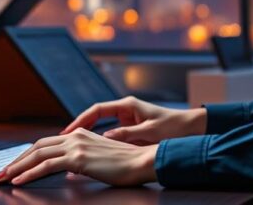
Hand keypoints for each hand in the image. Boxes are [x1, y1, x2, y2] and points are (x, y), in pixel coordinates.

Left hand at [0, 128, 157, 185]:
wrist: (143, 162)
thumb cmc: (127, 164)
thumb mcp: (100, 160)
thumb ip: (82, 162)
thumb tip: (70, 171)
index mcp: (80, 134)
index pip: (47, 143)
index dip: (28, 154)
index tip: (15, 166)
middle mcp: (75, 136)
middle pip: (37, 146)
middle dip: (17, 160)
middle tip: (2, 172)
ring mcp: (76, 145)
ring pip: (37, 154)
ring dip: (17, 167)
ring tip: (4, 177)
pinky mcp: (78, 158)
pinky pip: (46, 166)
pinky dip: (29, 173)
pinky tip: (19, 181)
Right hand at [61, 96, 205, 144]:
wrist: (189, 128)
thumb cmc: (172, 127)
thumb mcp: (149, 131)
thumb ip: (127, 134)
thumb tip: (104, 137)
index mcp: (128, 105)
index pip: (97, 109)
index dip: (81, 119)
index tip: (69, 130)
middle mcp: (125, 109)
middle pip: (95, 115)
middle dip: (79, 125)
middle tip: (64, 138)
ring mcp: (127, 117)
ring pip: (101, 124)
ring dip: (88, 132)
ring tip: (72, 144)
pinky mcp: (131, 127)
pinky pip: (110, 131)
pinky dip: (100, 138)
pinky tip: (92, 148)